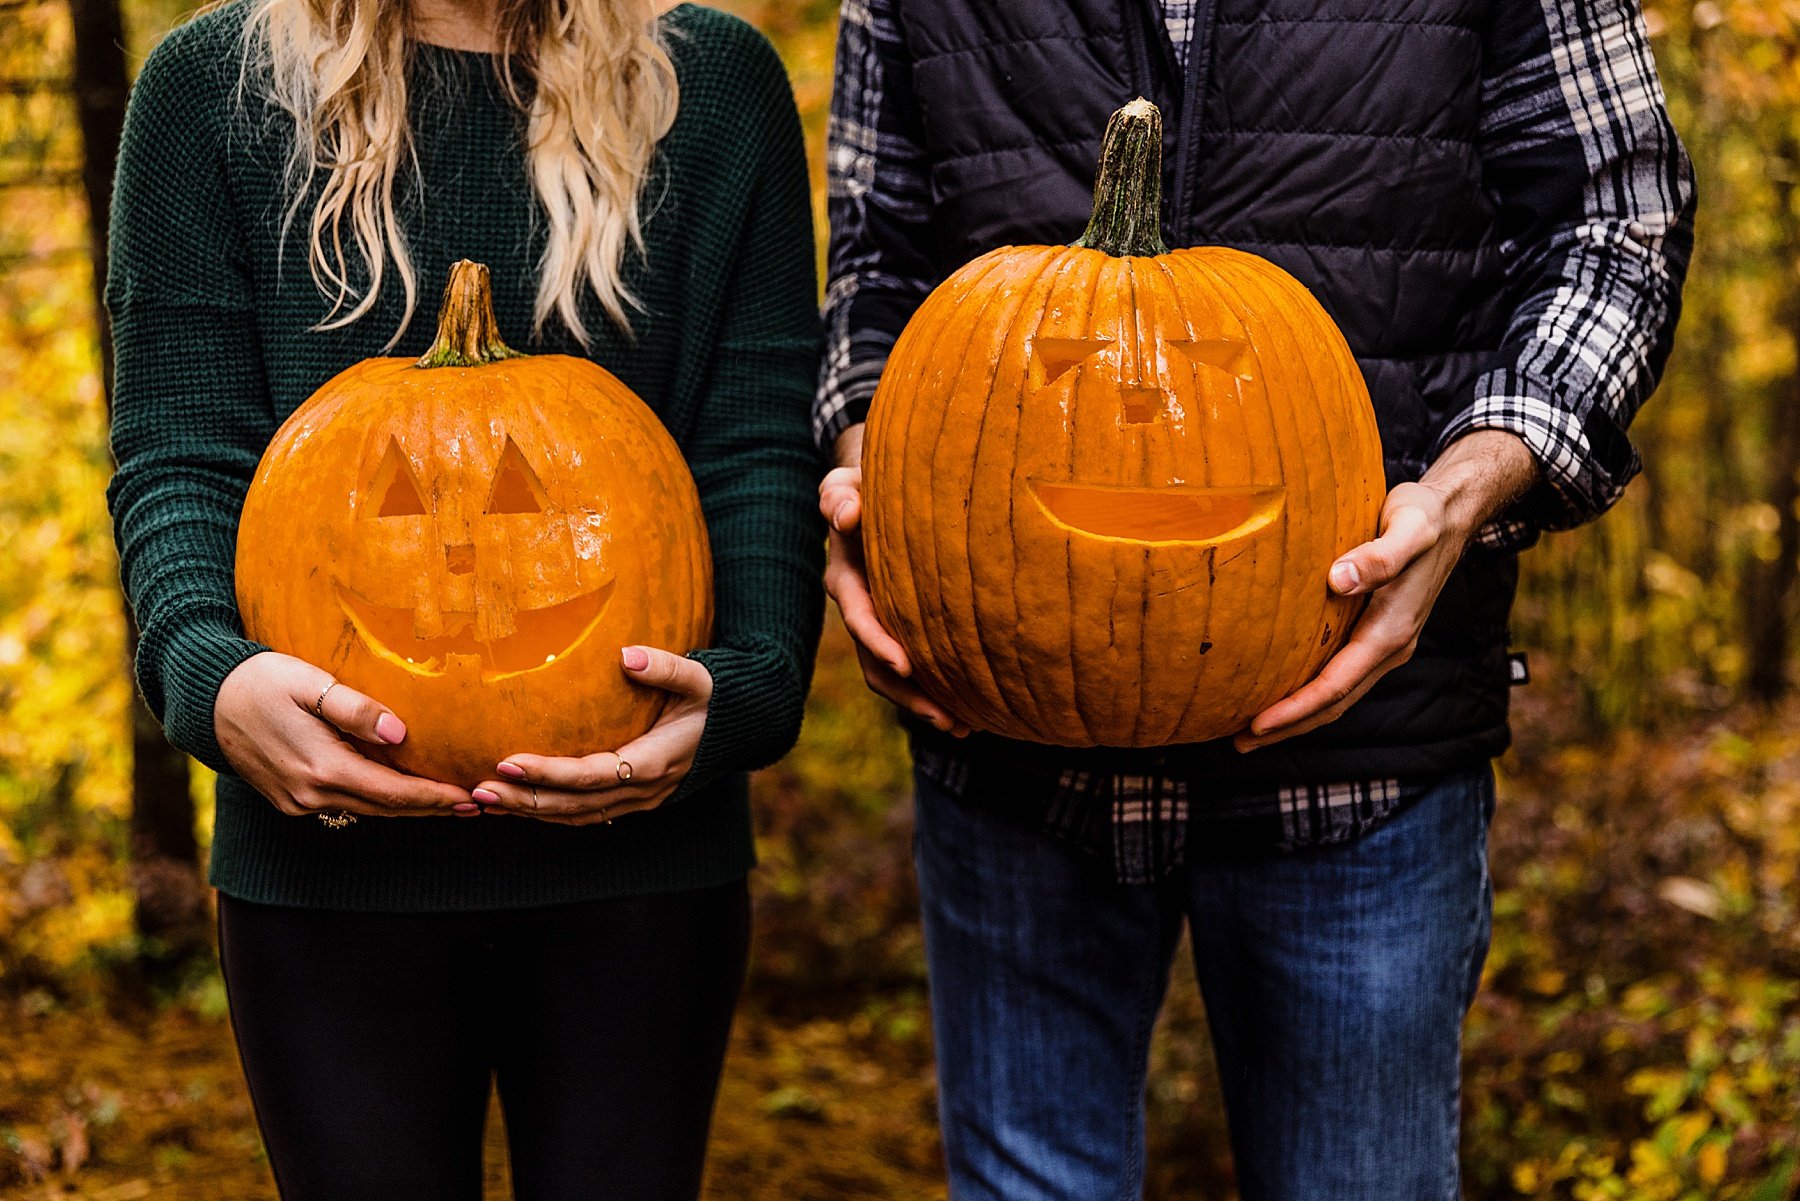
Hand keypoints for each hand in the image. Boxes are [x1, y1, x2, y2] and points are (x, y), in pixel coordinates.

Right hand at [215, 652, 474, 816]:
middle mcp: (310, 795)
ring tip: (447, 804)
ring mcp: (297, 803)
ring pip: (365, 811)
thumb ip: (356, 710)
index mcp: (321, 768)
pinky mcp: (289, 801)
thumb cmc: (262, 681)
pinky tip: (400, 794)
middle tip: (473, 806)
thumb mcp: (311, 684)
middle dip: (430, 808)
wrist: (207, 699)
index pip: (393, 792)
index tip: (468, 797)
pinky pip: (344, 806)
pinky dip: (377, 803)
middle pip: (385, 809)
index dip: (434, 797)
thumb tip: (399, 734)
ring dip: (407, 809)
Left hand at [471, 646, 712, 824]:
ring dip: (528, 811)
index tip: (508, 763)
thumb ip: (666, 668)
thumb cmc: (716, 698)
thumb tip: (627, 656)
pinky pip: (583, 814)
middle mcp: (642, 790)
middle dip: (524, 801)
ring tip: (482, 802)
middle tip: (478, 791)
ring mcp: (637, 800)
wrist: (739, 728)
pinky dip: (547, 812)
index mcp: (654, 762)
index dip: (549, 774)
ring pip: (575, 816)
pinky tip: (515, 804)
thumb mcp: (700, 678)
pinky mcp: (630, 799)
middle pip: (574, 806)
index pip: (591, 775)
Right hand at [821, 424, 968, 735]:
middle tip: (948, 718)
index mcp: (846, 578)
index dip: (879, 641)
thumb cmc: (865, 484)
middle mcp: (860, 608)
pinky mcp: (901, 629)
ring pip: (894, 675)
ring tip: (963, 727)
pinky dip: (936, 691)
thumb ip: (840, 495)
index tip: (907, 663)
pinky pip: (914, 668)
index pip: (859, 616)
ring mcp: (880, 623)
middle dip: (910, 693)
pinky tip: (971, 713)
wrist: (873, 493)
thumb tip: (846, 516)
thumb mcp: (846, 483)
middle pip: (877, 662)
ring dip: (924, 705)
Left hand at [1235, 430, 1539, 750]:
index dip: (1296, 708)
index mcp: (1391, 631)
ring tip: (1253, 730)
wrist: (1451, 514)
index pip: (1336, 684)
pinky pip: (1341, 677)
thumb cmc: (1424, 517)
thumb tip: (1339, 580)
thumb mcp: (1407, 528)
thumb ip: (1379, 556)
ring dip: (1298, 717)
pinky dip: (1311, 694)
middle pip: (1334, 703)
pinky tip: (1284, 691)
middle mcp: (1390, 647)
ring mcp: (1386, 644)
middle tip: (1240, 743)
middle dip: (1289, 727)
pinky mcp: (1378, 634)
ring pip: (1338, 695)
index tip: (1258, 722)